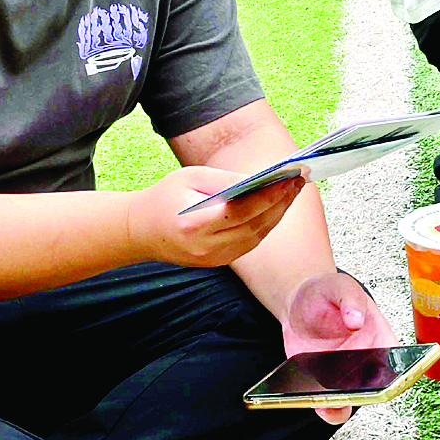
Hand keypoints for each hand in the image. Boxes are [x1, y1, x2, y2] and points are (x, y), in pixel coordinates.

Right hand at [125, 167, 304, 268]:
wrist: (140, 232)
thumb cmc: (165, 198)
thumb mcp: (190, 178)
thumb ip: (226, 180)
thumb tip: (262, 178)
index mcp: (196, 224)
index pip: (242, 210)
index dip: (269, 195)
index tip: (289, 178)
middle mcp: (206, 247)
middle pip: (254, 224)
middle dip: (280, 201)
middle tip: (299, 180)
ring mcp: (213, 259)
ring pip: (256, 236)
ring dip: (277, 213)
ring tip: (292, 190)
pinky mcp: (218, 262)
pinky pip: (249, 243)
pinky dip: (265, 225)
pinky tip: (276, 207)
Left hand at [282, 271, 398, 423]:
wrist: (297, 303)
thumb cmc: (326, 292)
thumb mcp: (339, 286)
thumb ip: (350, 298)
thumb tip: (356, 319)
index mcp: (379, 336)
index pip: (399, 360)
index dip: (400, 373)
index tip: (391, 379)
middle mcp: (366, 360)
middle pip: (376, 386)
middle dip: (367, 393)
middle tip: (353, 390)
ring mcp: (345, 375)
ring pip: (352, 400)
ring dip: (342, 405)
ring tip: (328, 402)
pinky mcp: (324, 383)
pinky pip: (329, 404)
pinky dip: (323, 408)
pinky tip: (311, 401)